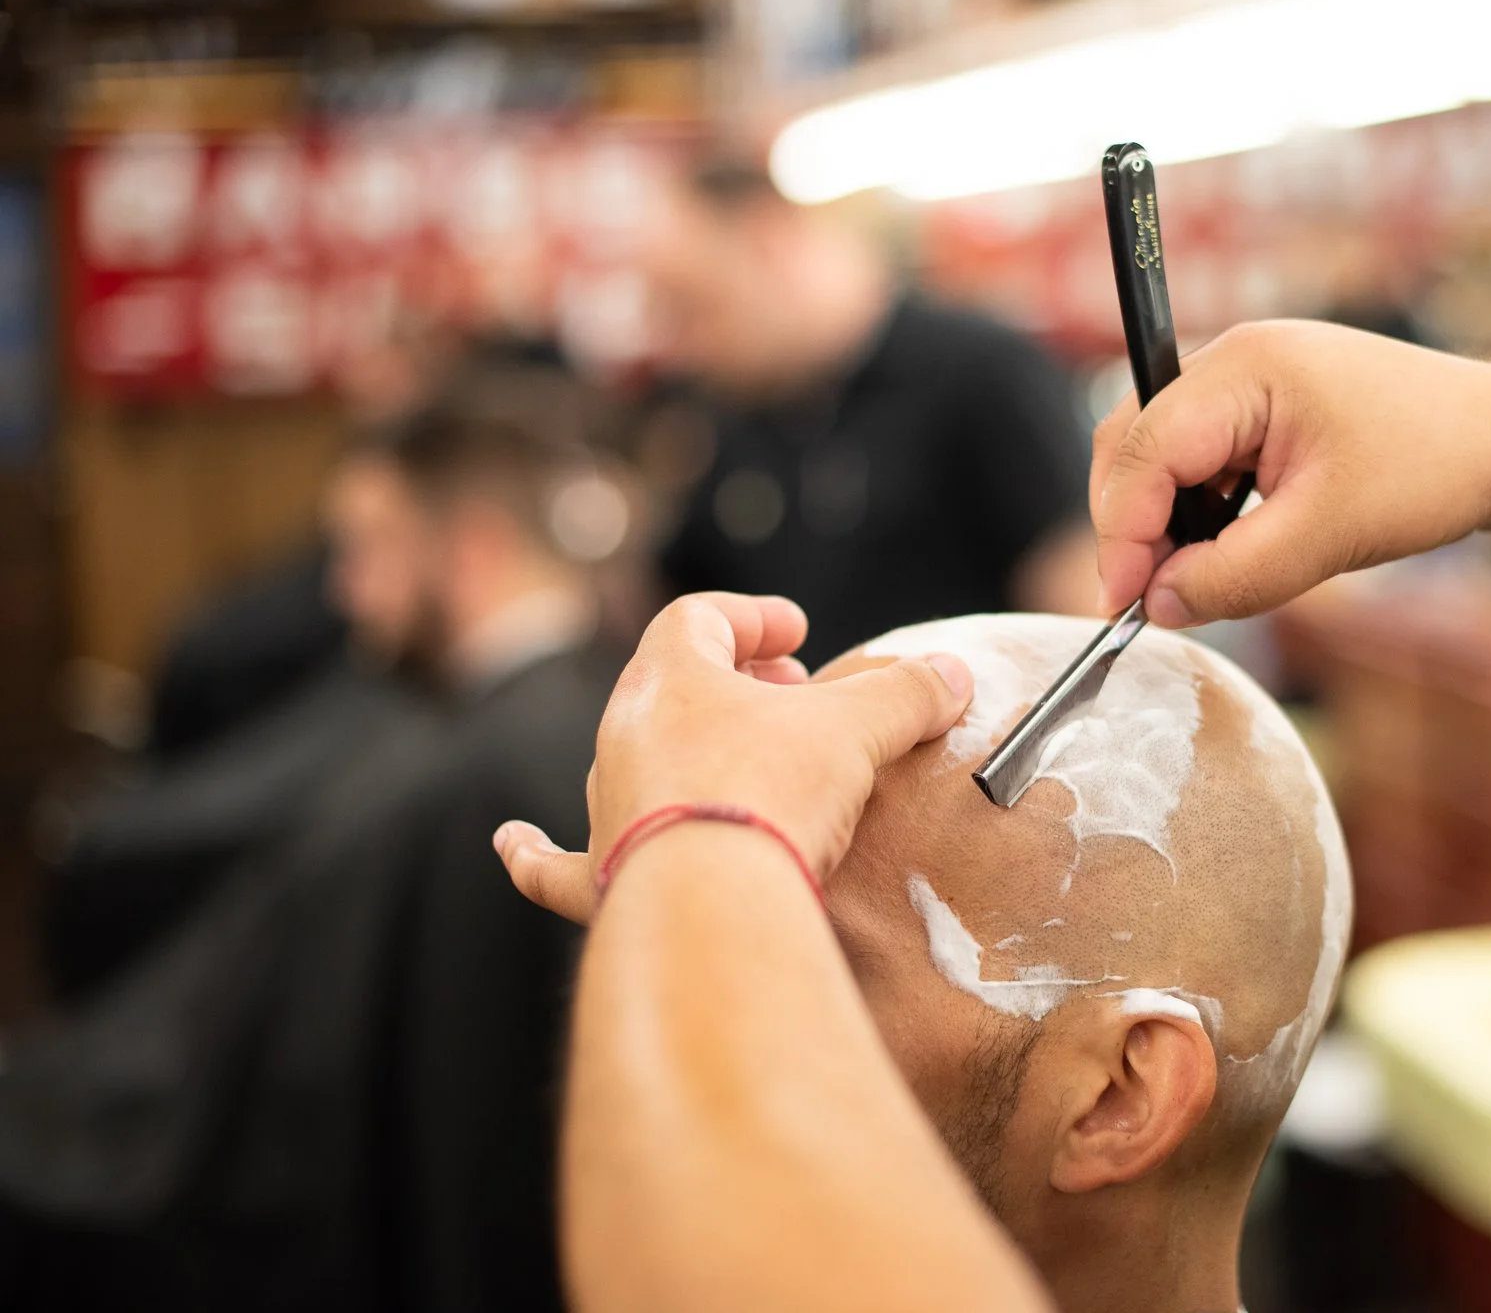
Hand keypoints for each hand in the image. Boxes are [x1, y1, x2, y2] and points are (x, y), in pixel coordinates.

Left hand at [495, 592, 972, 922]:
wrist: (710, 900)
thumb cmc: (772, 795)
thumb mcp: (857, 730)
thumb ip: (904, 695)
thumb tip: (952, 675)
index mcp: (672, 677)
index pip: (702, 618)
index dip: (752, 617)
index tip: (797, 634)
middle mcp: (623, 734)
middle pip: (669, 685)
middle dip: (731, 684)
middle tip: (788, 698)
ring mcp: (606, 807)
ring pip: (630, 761)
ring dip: (682, 753)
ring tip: (735, 767)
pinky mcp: (602, 880)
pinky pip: (556, 861)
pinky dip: (536, 851)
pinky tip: (511, 843)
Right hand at [1091, 319, 1490, 625]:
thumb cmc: (1431, 471)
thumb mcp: (1328, 536)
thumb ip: (1234, 576)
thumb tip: (1157, 606)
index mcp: (1246, 367)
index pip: (1144, 450)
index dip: (1122, 532)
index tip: (1123, 603)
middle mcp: (1233, 359)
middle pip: (1132, 443)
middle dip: (1130, 525)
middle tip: (1145, 600)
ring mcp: (1245, 380)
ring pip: (1159, 454)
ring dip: (1161, 520)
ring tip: (1190, 582)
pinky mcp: (1260, 408)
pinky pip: (1197, 459)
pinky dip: (1194, 510)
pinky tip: (1221, 552)